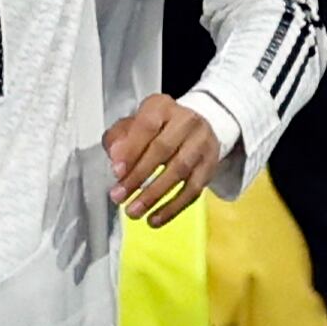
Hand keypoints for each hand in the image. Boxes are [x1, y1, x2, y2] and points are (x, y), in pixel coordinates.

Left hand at [104, 93, 218, 225]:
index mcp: (161, 107)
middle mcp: (186, 121)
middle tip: (119, 197)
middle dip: (138, 176)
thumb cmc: (157, 128)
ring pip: (179, 171)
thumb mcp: (133, 125)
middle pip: (162, 150)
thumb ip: (119, 138)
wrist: (196, 127)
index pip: (146, 126)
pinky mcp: (211, 166)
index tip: (116, 171)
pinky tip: (155, 219)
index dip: (131, 149)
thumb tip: (116, 159)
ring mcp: (202, 144)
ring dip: (154, 196)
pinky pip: (193, 190)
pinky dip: (173, 208)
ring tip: (134, 212)